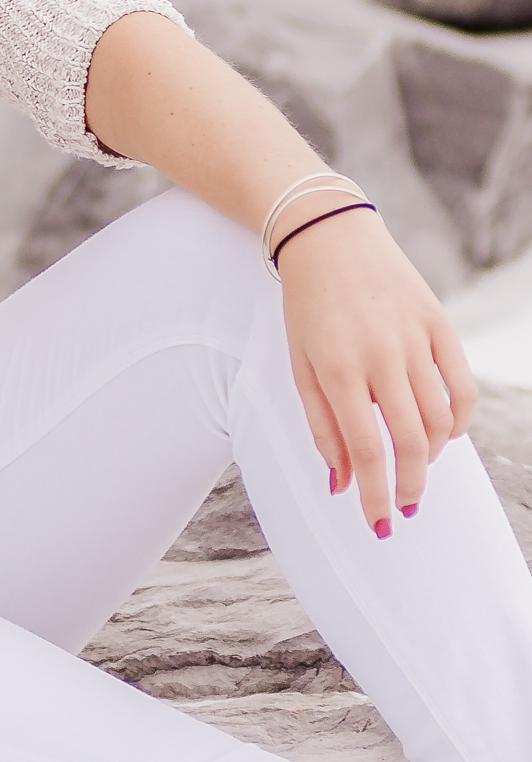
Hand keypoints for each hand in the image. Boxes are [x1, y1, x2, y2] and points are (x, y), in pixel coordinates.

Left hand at [279, 208, 477, 533]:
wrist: (327, 236)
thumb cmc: (308, 307)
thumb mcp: (299, 366)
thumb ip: (321, 427)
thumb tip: (342, 484)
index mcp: (338, 368)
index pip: (367, 449)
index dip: (376, 495)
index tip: (380, 526)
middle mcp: (380, 354)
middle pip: (410, 441)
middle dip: (411, 486)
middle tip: (406, 506)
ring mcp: (413, 337)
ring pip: (440, 418)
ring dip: (433, 457)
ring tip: (417, 468)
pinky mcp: (438, 321)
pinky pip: (462, 385)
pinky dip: (460, 419)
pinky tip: (445, 433)